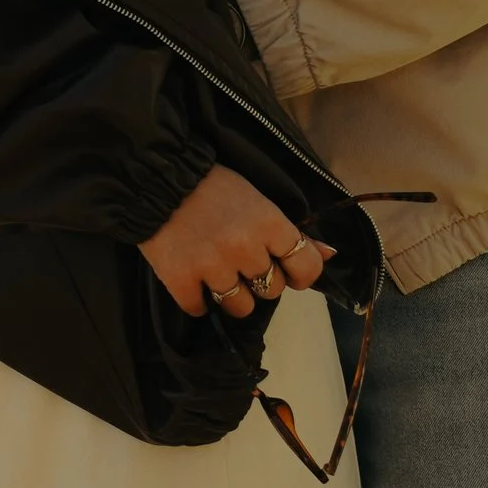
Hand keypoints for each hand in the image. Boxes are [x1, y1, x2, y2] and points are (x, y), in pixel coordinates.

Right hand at [140, 167, 333, 318]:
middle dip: (261, 279)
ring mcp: (212, 268)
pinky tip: (193, 279)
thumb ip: (294, 232)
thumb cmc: (213, 185)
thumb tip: (329, 254)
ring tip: (218, 274)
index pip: (306, 266)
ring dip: (231, 294)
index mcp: (269, 224)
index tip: (290, 272)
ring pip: (240, 307)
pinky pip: (200, 309)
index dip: (301, 274)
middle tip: (241, 261)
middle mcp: (245, 249)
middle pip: (272, 290)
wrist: (157, 177)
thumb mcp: (259, 201)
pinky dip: (197, 299)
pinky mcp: (181, 280)